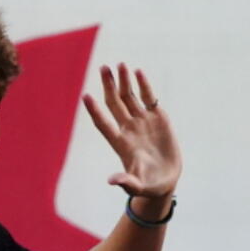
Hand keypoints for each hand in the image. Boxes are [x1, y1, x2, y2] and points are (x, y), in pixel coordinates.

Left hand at [82, 64, 182, 199]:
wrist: (165, 180)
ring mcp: (142, 122)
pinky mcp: (158, 119)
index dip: (94, 110)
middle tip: (103, 67)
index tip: (85, 96)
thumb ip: (126, 182)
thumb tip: (112, 181)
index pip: (103, 123)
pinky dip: (144, 85)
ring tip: (120, 64)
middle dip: (109, 86)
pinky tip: (138, 72)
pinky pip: (148, 98)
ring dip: (124, 81)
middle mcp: (128, 128)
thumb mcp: (137, 186)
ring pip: (130, 97)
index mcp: (120, 143)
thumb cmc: (148, 185)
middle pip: (114, 103)